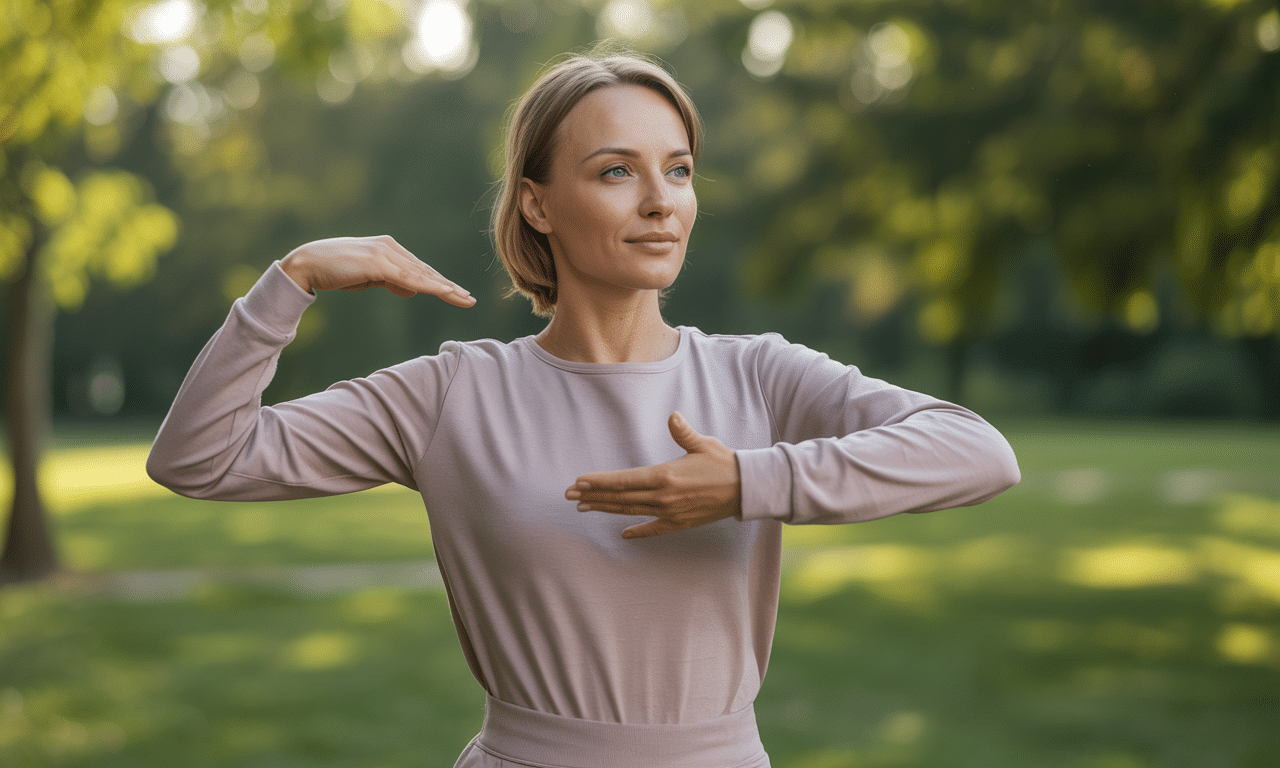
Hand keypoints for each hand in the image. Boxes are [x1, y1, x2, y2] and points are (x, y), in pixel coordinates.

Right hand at [279, 235, 475, 306]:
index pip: (419, 269)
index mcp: (388, 249)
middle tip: (469, 299)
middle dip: (449, 287)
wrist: (308, 264)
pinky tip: (442, 291)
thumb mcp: (369, 278)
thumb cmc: (335, 271)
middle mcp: (390, 247)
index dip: (440, 283)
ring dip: (444, 288)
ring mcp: (384, 253)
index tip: (457, 294)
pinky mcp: (378, 262)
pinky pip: (408, 277)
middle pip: (425, 271)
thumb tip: (412, 290)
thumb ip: (391, 282)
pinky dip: (427, 285)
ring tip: (463, 299)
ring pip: (421, 275)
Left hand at [566, 412, 741, 538]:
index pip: (623, 480)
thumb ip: (683, 432)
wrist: (746, 489)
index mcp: (664, 475)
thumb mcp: (702, 444)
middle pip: (620, 497)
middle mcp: (662, 496)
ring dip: (606, 509)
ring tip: (584, 508)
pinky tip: (623, 533)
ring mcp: (670, 512)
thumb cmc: (723, 463)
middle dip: (592, 496)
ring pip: (630, 512)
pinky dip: (638, 531)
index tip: (579, 482)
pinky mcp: (679, 522)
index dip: (598, 482)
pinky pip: (654, 529)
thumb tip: (672, 417)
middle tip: (569, 496)